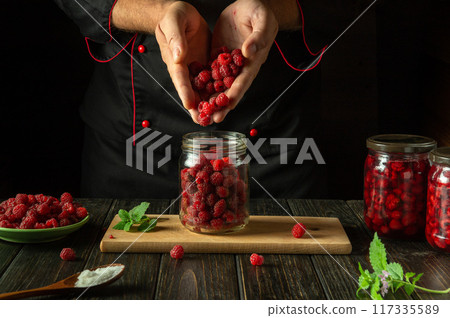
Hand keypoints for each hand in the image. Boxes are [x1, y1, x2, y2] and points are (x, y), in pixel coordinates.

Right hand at [155, 1, 210, 121]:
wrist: (182, 13)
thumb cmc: (173, 14)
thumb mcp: (174, 21)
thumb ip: (176, 38)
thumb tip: (178, 56)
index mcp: (175, 58)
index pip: (180, 78)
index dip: (185, 92)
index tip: (189, 104)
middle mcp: (185, 67)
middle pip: (190, 90)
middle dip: (197, 107)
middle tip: (204, 121)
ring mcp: (195, 68)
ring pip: (202, 89)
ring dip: (208, 104)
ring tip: (215, 118)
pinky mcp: (205, 65)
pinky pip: (212, 81)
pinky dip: (217, 92)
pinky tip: (224, 102)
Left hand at [211, 0, 277, 122]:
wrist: (247, 4)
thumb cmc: (259, 10)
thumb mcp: (262, 19)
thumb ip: (258, 36)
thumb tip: (248, 52)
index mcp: (253, 60)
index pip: (243, 81)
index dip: (235, 94)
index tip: (227, 105)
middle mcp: (241, 66)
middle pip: (230, 89)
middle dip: (221, 105)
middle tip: (211, 118)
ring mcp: (229, 63)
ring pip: (219, 85)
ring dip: (211, 100)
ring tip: (201, 113)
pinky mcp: (218, 57)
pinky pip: (210, 74)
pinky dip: (204, 85)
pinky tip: (195, 94)